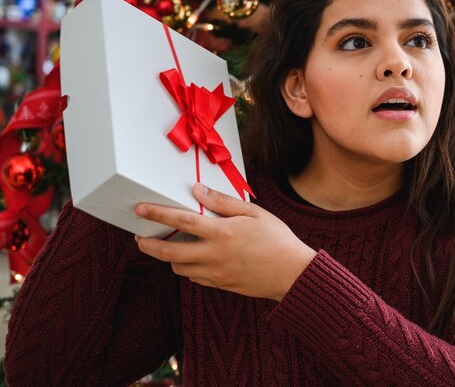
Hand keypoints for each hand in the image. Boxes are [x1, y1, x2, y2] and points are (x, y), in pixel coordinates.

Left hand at [135, 183, 316, 301]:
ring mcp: (216, 273)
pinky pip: (195, 278)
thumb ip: (223, 202)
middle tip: (140, 238)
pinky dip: (188, 268)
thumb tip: (199, 190)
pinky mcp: (220, 285)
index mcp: (223, 233)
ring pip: (180, 268)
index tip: (141, 209)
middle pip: (170, 252)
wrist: (292, 273)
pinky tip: (193, 259)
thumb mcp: (253, 212)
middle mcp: (215, 255)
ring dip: (169, 257)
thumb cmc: (277, 239)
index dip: (158, 214)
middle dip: (149, 245)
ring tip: (169, 245)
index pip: (182, 221)